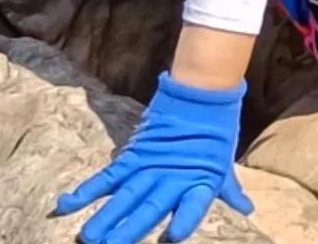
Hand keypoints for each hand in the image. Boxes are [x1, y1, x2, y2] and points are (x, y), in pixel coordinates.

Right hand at [54, 73, 252, 243]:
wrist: (202, 88)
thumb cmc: (216, 129)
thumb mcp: (224, 163)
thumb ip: (230, 190)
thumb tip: (248, 209)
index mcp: (199, 181)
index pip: (192, 206)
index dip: (184, 221)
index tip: (173, 236)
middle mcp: (172, 177)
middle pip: (149, 209)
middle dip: (128, 231)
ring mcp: (150, 164)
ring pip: (125, 196)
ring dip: (105, 218)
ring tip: (89, 237)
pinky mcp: (134, 152)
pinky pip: (108, 175)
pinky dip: (88, 189)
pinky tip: (68, 202)